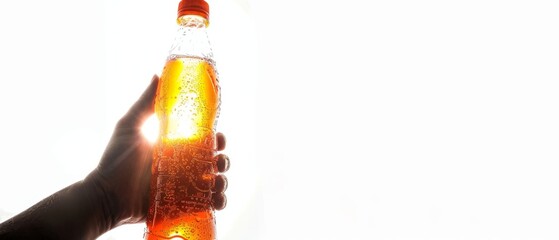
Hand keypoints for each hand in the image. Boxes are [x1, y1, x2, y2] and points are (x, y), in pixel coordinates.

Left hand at [85, 75, 229, 226]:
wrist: (106, 196)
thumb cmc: (114, 161)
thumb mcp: (129, 126)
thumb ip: (145, 103)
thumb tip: (157, 74)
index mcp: (175, 148)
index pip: (205, 141)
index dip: (217, 140)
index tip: (218, 139)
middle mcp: (183, 167)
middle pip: (215, 161)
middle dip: (223, 161)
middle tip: (217, 162)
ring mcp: (183, 187)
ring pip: (215, 182)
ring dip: (222, 181)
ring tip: (216, 182)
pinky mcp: (182, 206)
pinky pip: (207, 204)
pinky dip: (218, 202)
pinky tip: (216, 199)